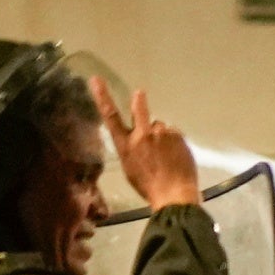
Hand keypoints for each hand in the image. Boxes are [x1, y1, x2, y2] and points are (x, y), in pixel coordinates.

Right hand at [103, 81, 202, 211]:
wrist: (174, 194)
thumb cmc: (148, 187)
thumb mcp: (130, 168)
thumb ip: (132, 148)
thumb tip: (139, 138)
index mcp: (126, 146)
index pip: (111, 117)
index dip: (102, 97)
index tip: (96, 80)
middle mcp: (142, 135)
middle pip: (139, 108)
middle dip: (139, 101)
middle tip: (140, 94)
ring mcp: (161, 133)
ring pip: (160, 128)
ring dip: (162, 136)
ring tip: (167, 155)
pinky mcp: (178, 135)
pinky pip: (174, 134)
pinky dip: (174, 143)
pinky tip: (176, 157)